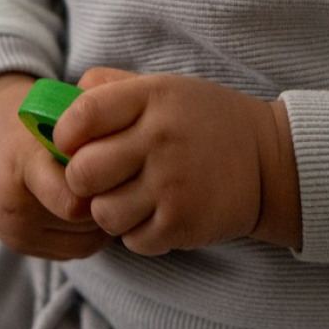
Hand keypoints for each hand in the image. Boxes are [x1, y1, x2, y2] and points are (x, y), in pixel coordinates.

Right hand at [0, 73, 112, 259]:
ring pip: (85, 242)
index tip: (118, 170)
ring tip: (104, 193)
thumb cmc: (32, 121)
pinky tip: (88, 209)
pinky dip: (87, 233)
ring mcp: (14, 232)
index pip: (76, 201)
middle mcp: (14, 207)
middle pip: (85, 222)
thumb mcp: (58, 115)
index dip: (105, 187)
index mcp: (22, 166)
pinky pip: (73, 250)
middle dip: (107, 203)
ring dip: (100, 221)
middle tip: (120, 183)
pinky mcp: (18, 246)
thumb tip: (133, 160)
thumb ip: (91, 137)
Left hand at [53, 68, 301, 255]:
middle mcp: (162, 139)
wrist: (270, 162)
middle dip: (82, 180)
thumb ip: (110, 88)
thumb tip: (58, 103)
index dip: (64, 135)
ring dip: (109, 211)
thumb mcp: (164, 88)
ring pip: (102, 213)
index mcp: (153, 97)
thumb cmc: (203, 122)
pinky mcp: (183, 223)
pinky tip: (155, 214)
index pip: (82, 115)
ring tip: (130, 198)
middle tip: (100, 178)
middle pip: (82, 172)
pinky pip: (131, 240)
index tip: (72, 144)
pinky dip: (137, 233)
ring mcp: (173, 184)